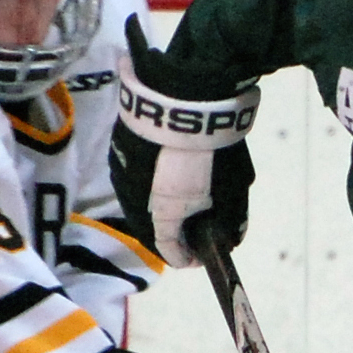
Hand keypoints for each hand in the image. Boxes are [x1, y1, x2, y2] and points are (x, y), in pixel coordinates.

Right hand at [110, 13, 257, 267]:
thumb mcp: (233, 190)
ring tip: (179, 200)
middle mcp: (134, 198)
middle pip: (149, 228)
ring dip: (157, 207)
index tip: (198, 258)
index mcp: (161, 215)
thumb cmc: (214, 149)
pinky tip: (166, 171)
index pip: (170, 250)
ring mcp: (122, 169)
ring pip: (137, 201)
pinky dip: (149, 182)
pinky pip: (133, 175)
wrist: (189, 93)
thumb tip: (232, 238)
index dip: (186, 258)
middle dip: (171, 235)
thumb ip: (231, 221)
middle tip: (190, 231)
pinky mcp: (120, 144)